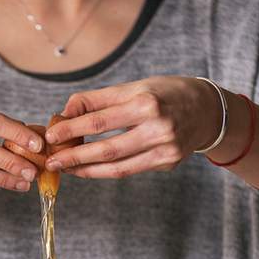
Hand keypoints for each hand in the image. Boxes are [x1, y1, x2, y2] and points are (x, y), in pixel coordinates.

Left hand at [44, 77, 221, 178]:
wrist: (208, 110)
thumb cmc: (165, 94)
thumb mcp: (134, 87)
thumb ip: (97, 100)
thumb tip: (64, 113)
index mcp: (147, 103)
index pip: (99, 121)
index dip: (71, 130)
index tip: (50, 135)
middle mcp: (158, 128)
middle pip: (107, 149)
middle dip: (74, 157)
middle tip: (51, 162)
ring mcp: (165, 149)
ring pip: (117, 167)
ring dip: (87, 170)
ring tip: (66, 169)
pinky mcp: (168, 163)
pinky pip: (129, 170)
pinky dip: (105, 172)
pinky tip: (88, 170)